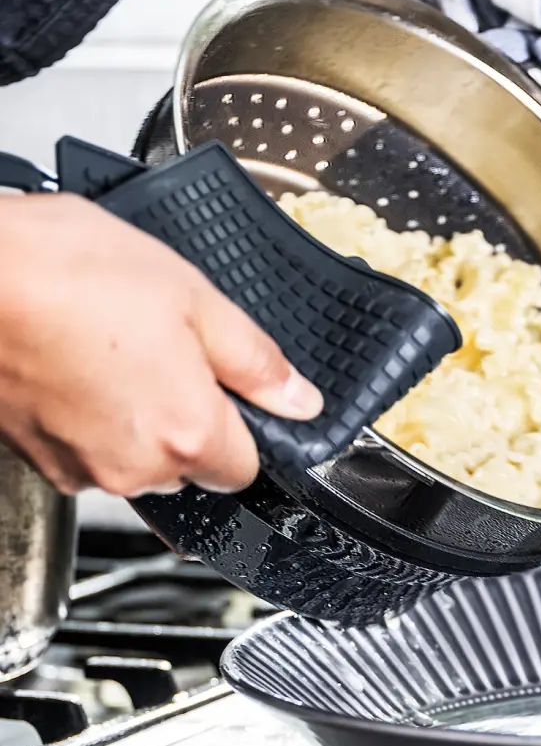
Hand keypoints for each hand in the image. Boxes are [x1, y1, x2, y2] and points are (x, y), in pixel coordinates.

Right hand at [0, 195, 322, 496]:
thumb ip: (257, 362)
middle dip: (191, 421)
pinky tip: (80, 365)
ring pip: (137, 461)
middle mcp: (133, 468)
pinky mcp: (36, 457)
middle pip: (191, 468)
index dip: (245, 430)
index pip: (246, 471)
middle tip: (168, 355)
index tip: (230, 395)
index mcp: (187, 436)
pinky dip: (93, 420)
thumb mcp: (194, 299)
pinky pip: (88, 452)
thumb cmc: (65, 274)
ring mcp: (78, 469)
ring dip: (140, 419)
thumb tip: (299, 399)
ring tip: (116, 352)